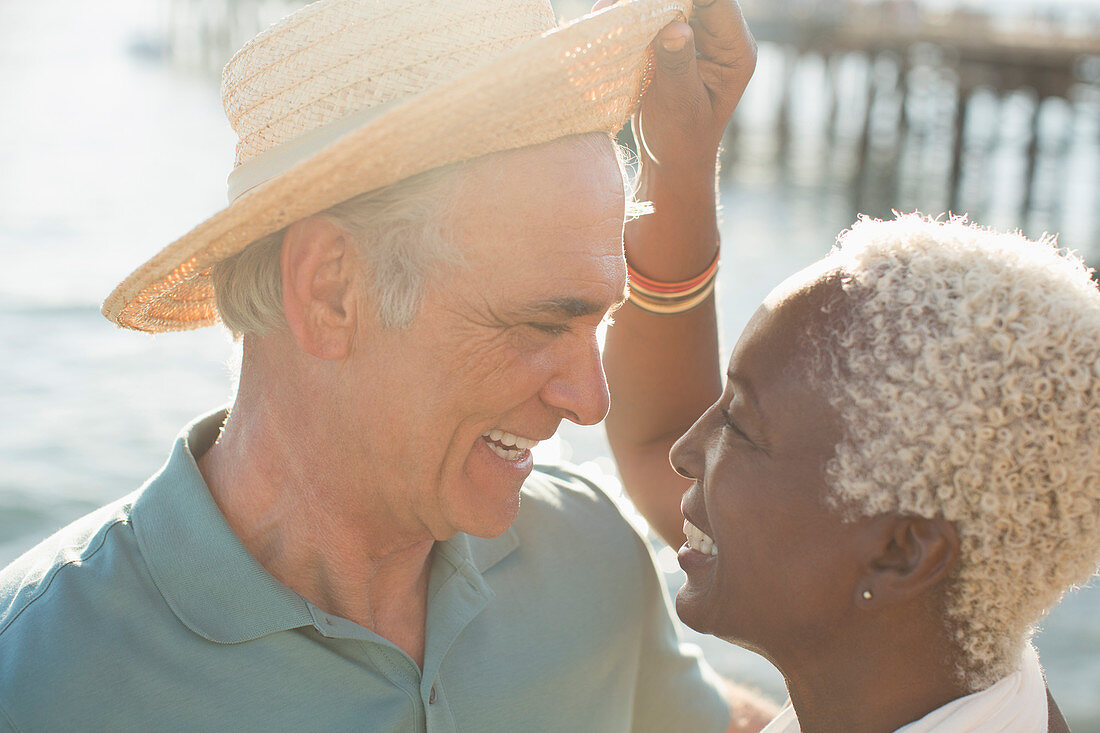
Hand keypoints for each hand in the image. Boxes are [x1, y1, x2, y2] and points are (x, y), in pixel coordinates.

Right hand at [619, 0, 756, 174]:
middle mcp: (720, 37)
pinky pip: (654, 17)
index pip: (716, 2)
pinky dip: (632, 18)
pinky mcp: (674, 41)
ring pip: (670, 3)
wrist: (670, 160)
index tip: (647, 2)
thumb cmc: (682, 141)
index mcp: (734, 51)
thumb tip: (674, 27)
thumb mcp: (680, 105)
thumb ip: (678, 65)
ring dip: (640, 6)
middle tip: (618, 4)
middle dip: (655, 0)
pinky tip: (607, 15)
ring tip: (607, 8)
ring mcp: (697, 37)